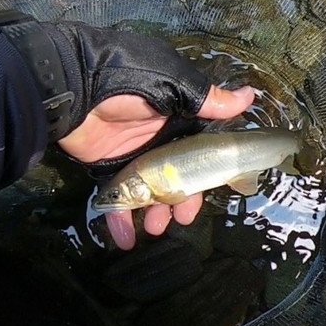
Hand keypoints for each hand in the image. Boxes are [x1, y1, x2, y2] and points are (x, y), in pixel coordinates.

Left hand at [58, 84, 253, 249]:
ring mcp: (133, 158)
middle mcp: (158, 142)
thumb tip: (251, 95)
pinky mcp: (108, 170)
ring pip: (150, 194)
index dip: (205, 177)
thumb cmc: (128, 85)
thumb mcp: (173, 86)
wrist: (74, 87)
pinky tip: (126, 239)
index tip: (207, 195)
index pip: (198, 155)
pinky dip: (121, 221)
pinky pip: (118, 200)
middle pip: (175, 180)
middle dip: (180, 202)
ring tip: (154, 229)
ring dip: (154, 215)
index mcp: (177, 123)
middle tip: (180, 219)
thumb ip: (207, 100)